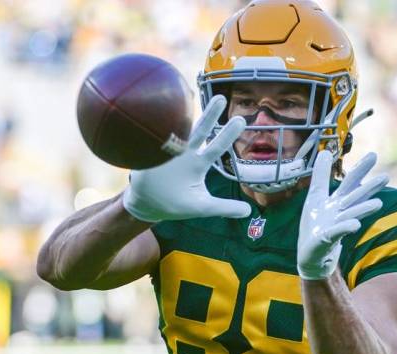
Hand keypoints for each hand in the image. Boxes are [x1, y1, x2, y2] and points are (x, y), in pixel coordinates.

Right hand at [123, 95, 251, 222]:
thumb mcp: (202, 207)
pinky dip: (155, 128)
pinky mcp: (148, 155)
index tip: (241, 120)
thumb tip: (248, 212)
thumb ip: (224, 207)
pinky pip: (152, 139)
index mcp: (198, 164)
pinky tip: (160, 112)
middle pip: (199, 131)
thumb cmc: (177, 203)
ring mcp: (166, 152)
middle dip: (210, 115)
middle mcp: (184, 154)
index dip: (227, 135)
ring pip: (176, 129)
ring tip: (188, 97)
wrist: (148, 205)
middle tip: (222, 98)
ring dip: (181, 116)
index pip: (216, 147)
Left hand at [297, 151, 388, 279]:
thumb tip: (325, 152)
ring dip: (362, 209)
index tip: (373, 155)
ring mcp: (334, 227)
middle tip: (385, 177)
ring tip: (377, 203)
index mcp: (337, 202)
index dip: (360, 170)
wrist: (311, 257)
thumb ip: (321, 176)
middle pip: (355, 198)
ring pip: (350, 215)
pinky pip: (336, 233)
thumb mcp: (315, 197)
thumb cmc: (316, 226)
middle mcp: (339, 213)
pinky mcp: (326, 241)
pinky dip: (345, 229)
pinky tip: (354, 226)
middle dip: (369, 188)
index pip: (350, 183)